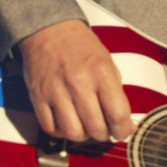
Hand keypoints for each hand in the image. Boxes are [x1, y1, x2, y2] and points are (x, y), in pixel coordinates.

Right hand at [18, 19, 134, 142]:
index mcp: (101, 72)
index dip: (123, 130)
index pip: (118, 114)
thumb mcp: (108, 63)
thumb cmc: (81, 46)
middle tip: (105, 130)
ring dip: (83, 137)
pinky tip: (68, 122)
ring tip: (86, 127)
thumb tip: (128, 125)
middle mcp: (79, 83)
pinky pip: (51, 128)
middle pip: (96, 128)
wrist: (50, 30)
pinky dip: (61, 132)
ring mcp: (56, 91)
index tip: (123, 131)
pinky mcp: (38, 97)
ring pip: (72, 133)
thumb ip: (118, 95)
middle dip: (104, 135)